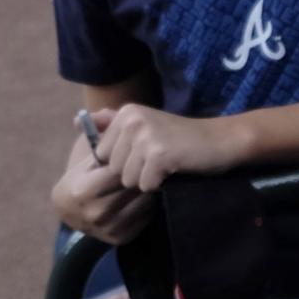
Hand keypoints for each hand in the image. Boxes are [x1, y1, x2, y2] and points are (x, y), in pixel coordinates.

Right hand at [52, 132, 153, 245]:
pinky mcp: (120, 238)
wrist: (70, 211)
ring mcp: (108, 228)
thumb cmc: (80, 173)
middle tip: (153, 160)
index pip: (118, 170)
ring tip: (151, 175)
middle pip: (133, 187)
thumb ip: (94, 131)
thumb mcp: (84, 151)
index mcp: (82, 190)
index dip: (129, 158)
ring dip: (150, 187)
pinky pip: (146, 217)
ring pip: (143, 202)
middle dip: (143, 172)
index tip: (137, 149)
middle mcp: (94, 213)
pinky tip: (147, 192)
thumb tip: (90, 115)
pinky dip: (149, 204)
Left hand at [94, 104, 246, 194]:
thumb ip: (111, 123)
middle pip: (113, 168)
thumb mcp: (145, 125)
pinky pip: (145, 185)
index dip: (124, 162)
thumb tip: (76, 122)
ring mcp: (146, 137)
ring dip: (147, 181)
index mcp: (126, 112)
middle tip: (159, 162)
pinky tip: (174, 172)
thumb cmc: (183, 138)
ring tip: (166, 167)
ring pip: (127, 179)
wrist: (221, 142)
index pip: (102, 154)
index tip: (147, 155)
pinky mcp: (159, 155)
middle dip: (134, 172)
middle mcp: (133, 120)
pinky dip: (160, 186)